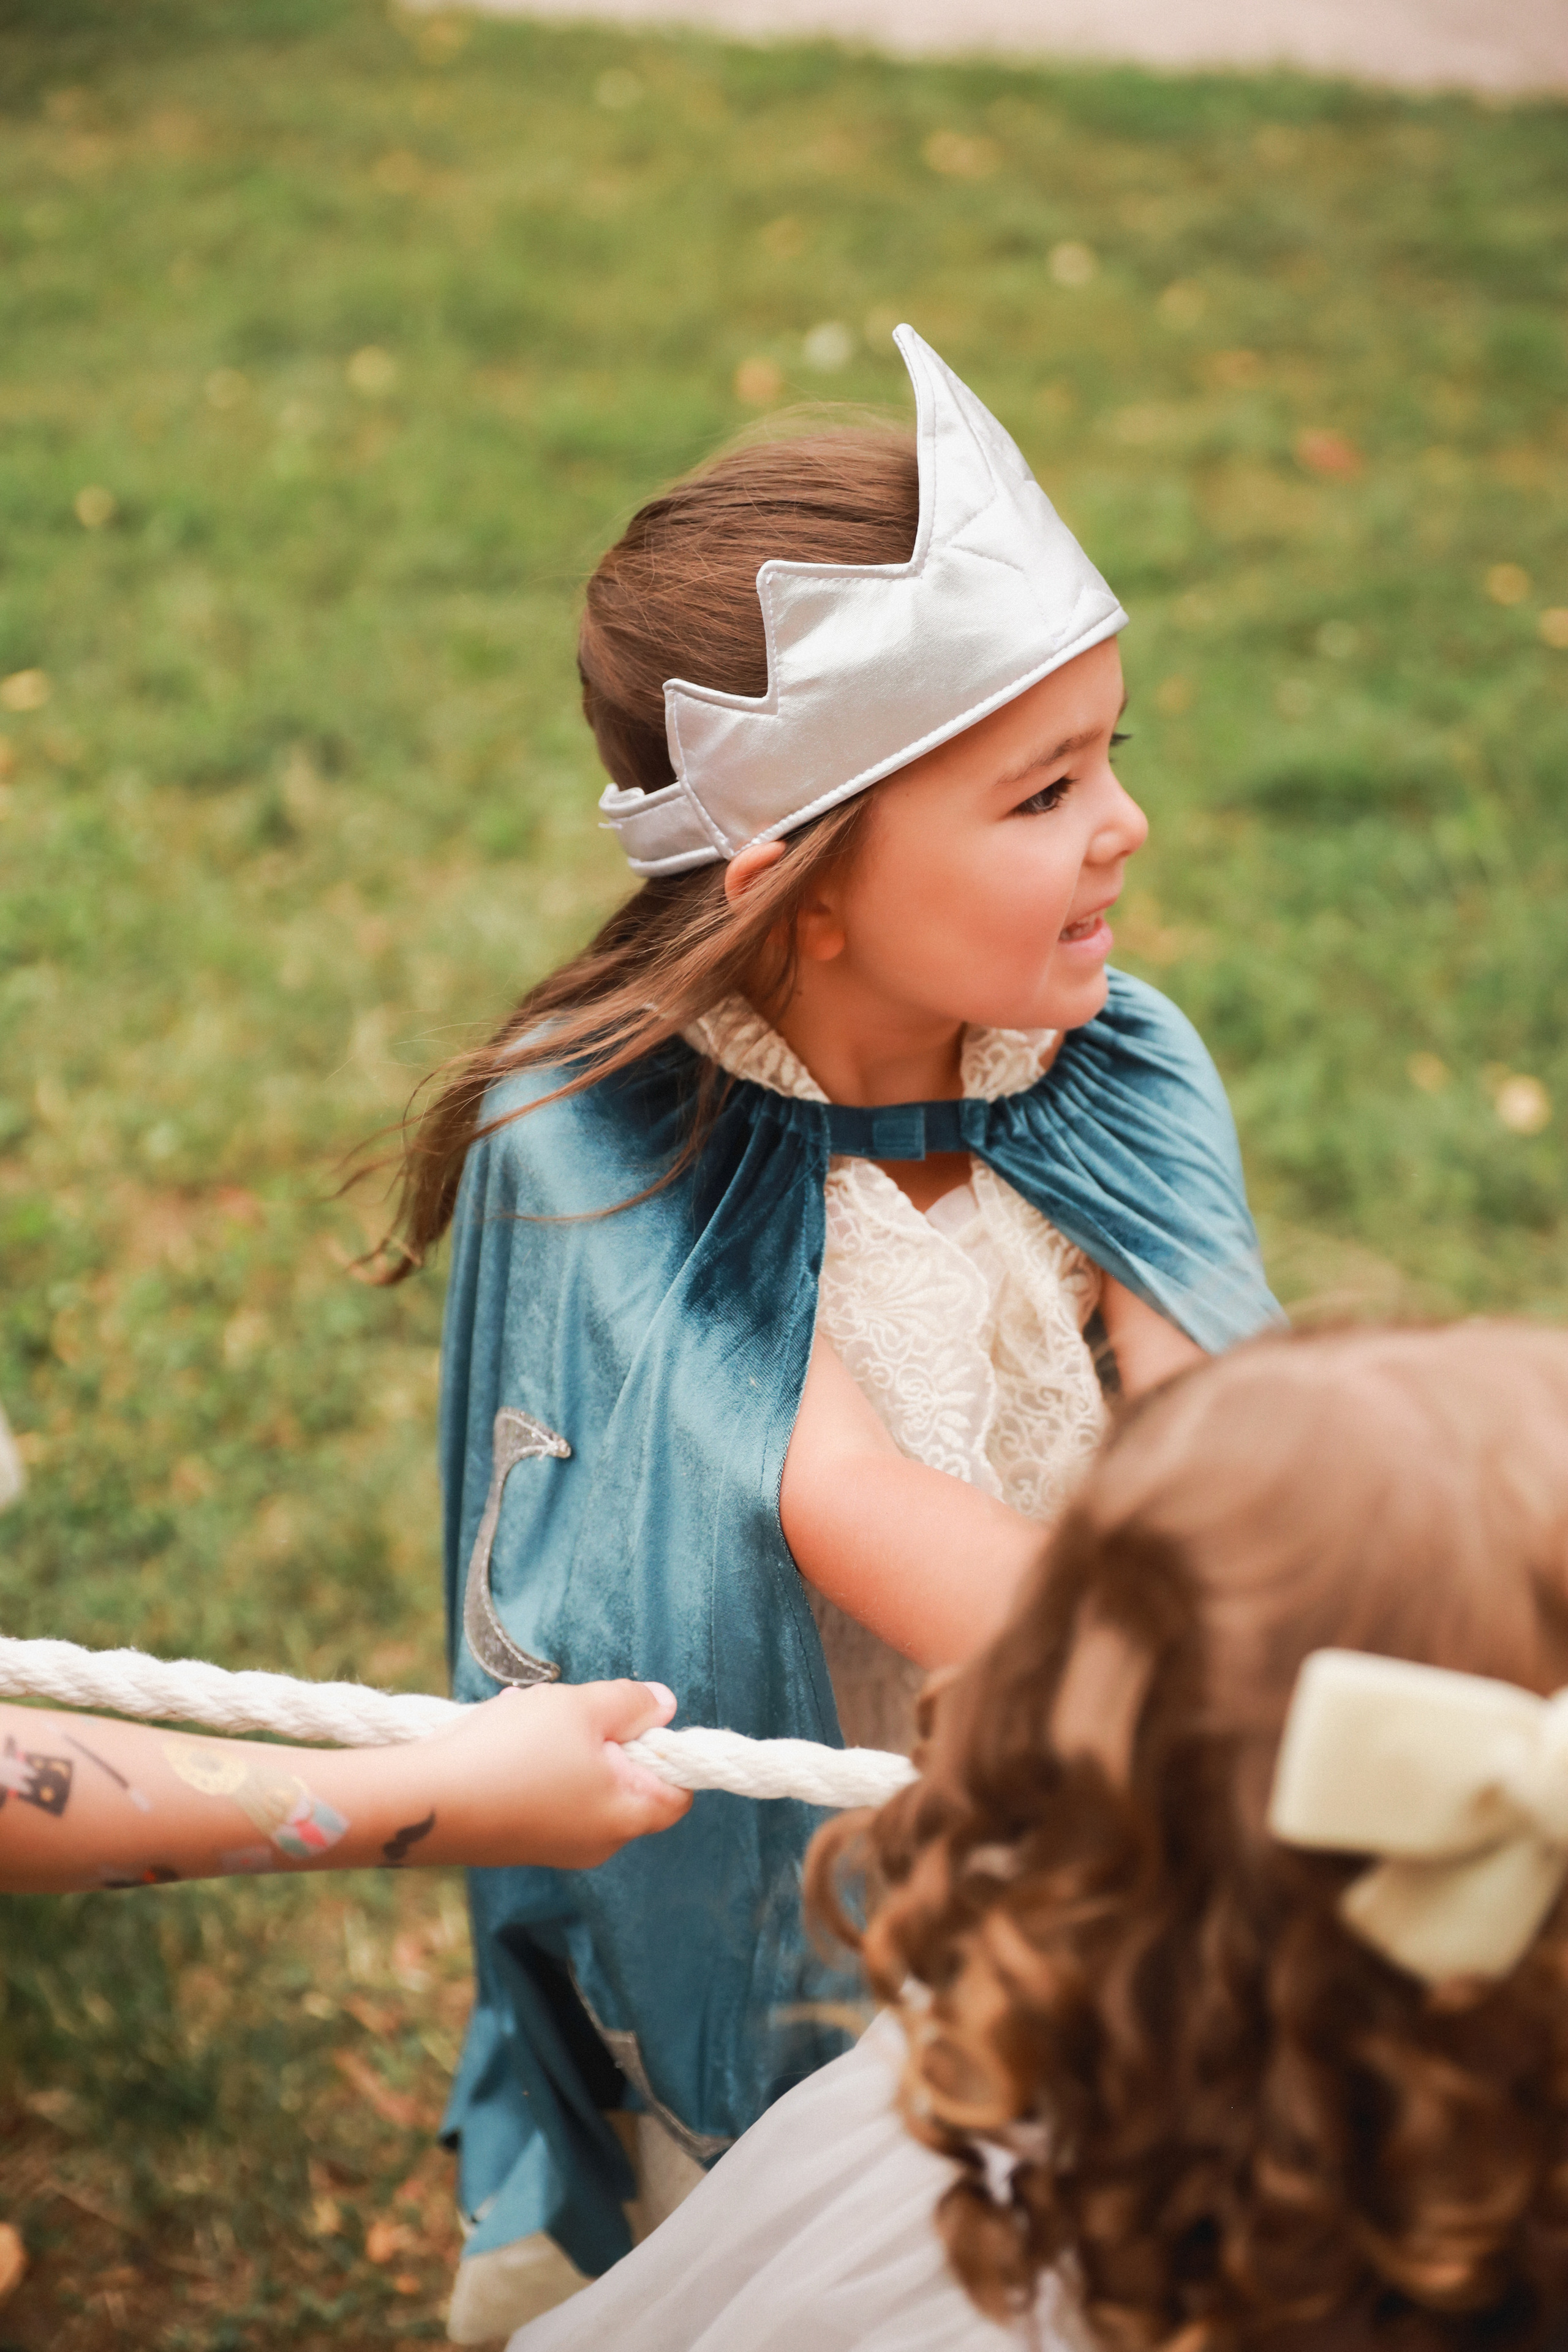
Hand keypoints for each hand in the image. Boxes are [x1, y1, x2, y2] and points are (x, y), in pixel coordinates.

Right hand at [419, 1679, 691, 1868]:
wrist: (425, 1803)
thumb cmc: (513, 1752)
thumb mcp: (582, 1705)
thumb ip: (631, 1702)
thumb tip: (664, 1705)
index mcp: (626, 1815)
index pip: (678, 1791)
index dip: (667, 1749)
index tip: (634, 1716)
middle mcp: (597, 1843)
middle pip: (625, 1780)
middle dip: (600, 1735)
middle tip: (568, 1709)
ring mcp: (556, 1847)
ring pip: (579, 1780)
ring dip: (559, 1740)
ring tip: (522, 1713)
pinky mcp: (520, 1842)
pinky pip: (544, 1792)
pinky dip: (531, 1761)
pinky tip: (499, 1733)